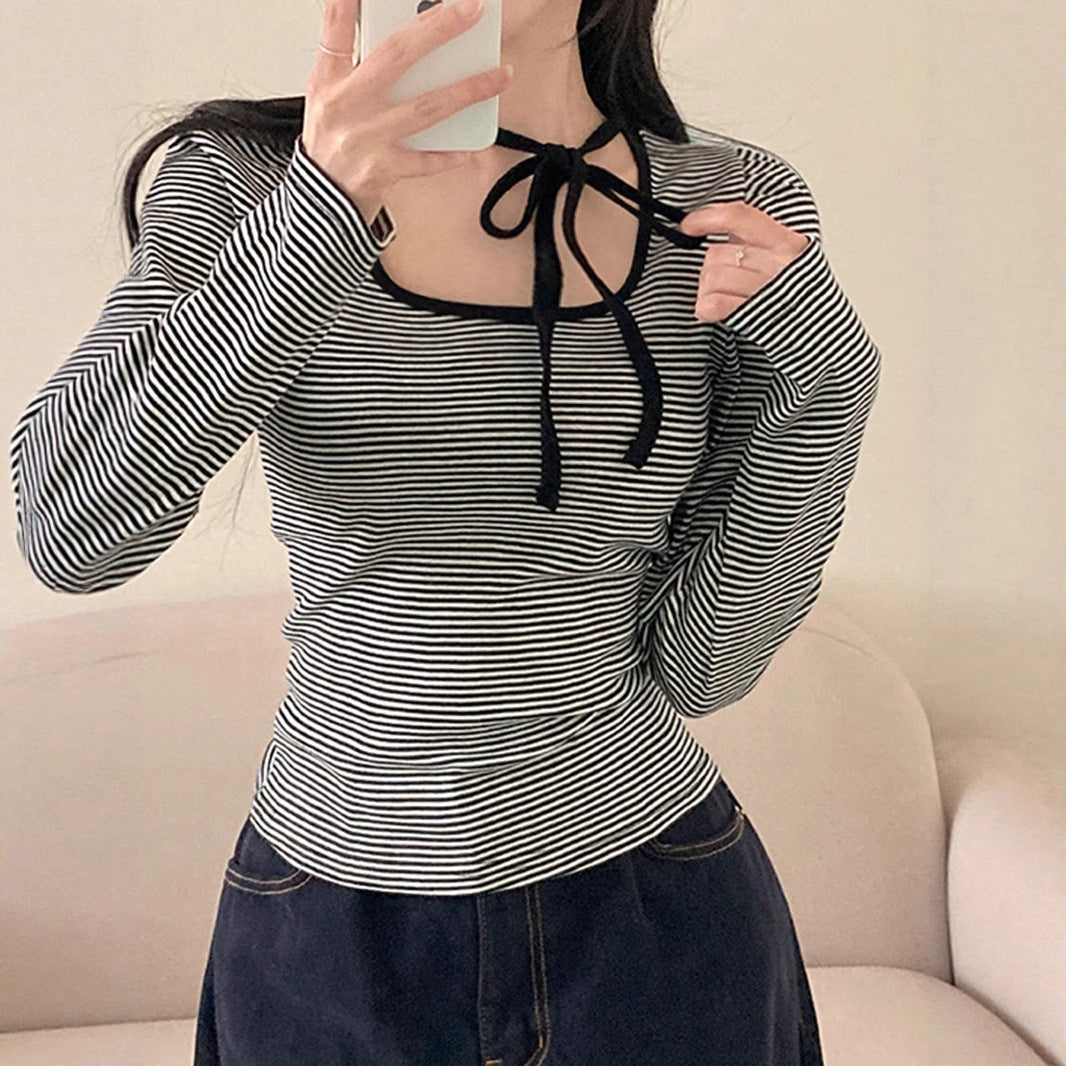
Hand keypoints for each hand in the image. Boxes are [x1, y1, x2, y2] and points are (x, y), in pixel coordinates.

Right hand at [303, 0, 513, 221]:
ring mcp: (366, 138)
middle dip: (438, 29)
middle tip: (471, 10)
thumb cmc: (331, 144)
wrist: (320, 202)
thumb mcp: (327, 98)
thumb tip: (406, 41)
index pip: (336, 32)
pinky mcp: (382, 170)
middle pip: (397, 56)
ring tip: (500, 74)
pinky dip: (451, 153)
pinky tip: (473, 146)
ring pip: (426, 107)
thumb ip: (354, 67)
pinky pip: (427, 161)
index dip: (347, 5)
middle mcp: (346, 105)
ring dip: (468, 90)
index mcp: (329, 81)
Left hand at [678, 202, 811, 322]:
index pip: (739, 217)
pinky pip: (713, 304)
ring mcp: (766, 290)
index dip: (707, 218)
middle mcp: (778, 264)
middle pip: (716, 253)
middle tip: (725, 279)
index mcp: (787, 243)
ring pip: (711, 278)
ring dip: (708, 289)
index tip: (689, 225)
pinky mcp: (753, 316)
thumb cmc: (806, 296)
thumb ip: (764, 239)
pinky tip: (712, 309)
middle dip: (711, 266)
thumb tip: (727, 230)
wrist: (823, 333)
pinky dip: (706, 307)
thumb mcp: (794, 256)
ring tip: (725, 297)